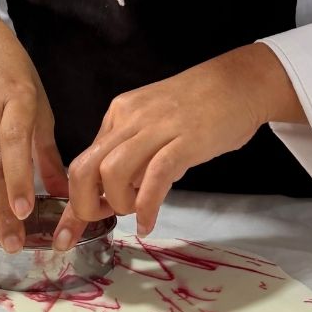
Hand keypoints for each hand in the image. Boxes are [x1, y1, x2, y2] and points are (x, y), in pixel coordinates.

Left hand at [66, 43, 303, 239]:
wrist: (240, 82)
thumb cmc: (202, 105)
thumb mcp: (155, 122)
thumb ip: (137, 151)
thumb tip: (124, 189)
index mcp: (120, 114)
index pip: (84, 159)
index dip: (75, 198)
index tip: (71, 229)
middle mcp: (130, 119)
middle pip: (84, 167)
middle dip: (84, 205)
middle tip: (104, 218)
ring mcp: (157, 128)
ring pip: (112, 173)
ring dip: (118, 204)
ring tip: (134, 212)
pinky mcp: (185, 141)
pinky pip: (155, 178)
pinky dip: (146, 207)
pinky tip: (149, 221)